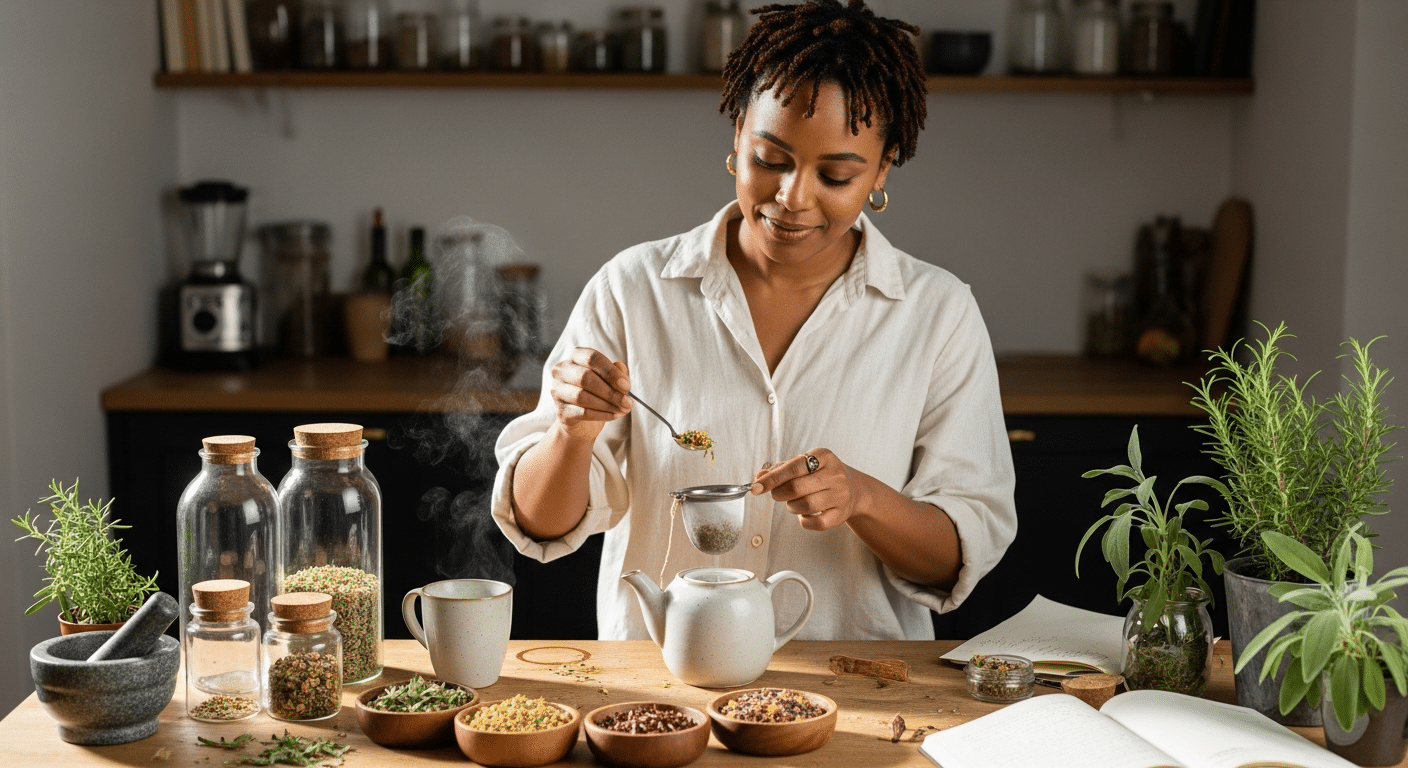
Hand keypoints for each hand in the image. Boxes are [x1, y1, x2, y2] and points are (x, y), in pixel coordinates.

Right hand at [548, 347, 631, 441]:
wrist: (582, 422)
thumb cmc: (597, 394)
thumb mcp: (610, 380)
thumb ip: (617, 374)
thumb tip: (622, 376)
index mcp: (576, 357)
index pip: (592, 358)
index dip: (611, 372)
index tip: (627, 386)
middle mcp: (562, 371)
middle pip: (586, 377)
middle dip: (610, 391)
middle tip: (627, 402)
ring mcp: (558, 391)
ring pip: (582, 396)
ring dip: (607, 404)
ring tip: (622, 410)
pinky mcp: (560, 411)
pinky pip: (582, 412)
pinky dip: (601, 415)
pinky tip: (613, 415)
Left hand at [751, 448, 865, 531]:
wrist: (854, 489)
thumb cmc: (821, 475)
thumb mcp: (804, 465)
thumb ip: (780, 469)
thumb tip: (759, 477)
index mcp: (823, 456)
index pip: (793, 467)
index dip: (771, 479)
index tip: (755, 488)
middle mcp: (835, 474)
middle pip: (796, 488)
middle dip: (779, 493)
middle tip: (777, 494)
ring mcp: (841, 494)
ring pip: (806, 505)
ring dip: (792, 507)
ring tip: (794, 503)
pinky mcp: (842, 514)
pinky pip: (816, 523)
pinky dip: (804, 521)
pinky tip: (804, 515)